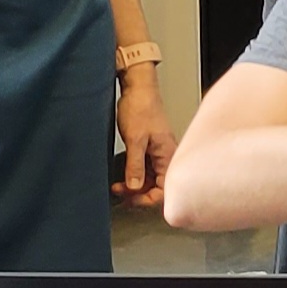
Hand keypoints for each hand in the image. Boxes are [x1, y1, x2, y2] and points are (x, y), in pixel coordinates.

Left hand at [113, 72, 176, 206]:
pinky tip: (123, 175)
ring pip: (150, 178)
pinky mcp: (149, 147)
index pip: (165, 187)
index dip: (148, 198)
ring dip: (134, 184)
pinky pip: (144, 168)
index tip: (131, 199)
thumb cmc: (141, 107)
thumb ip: (136, 165)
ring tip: (118, 186)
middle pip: (157, 185)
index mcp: (168, 154)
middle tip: (122, 194)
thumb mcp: (135, 139)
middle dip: (139, 193)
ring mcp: (157, 151)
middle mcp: (165, 154)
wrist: (138, 88)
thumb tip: (135, 187)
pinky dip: (133, 174)